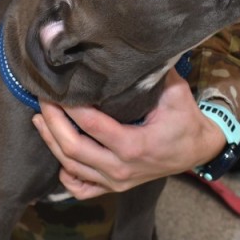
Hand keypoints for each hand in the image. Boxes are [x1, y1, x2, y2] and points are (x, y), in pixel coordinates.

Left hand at [31, 69, 227, 199]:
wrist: (198, 150)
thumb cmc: (185, 119)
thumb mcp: (174, 93)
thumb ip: (151, 75)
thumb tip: (126, 51)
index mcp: (134, 145)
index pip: (91, 125)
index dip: (70, 107)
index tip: (57, 88)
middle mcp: (121, 168)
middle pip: (72, 148)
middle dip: (52, 122)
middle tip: (43, 99)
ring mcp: (116, 182)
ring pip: (70, 167)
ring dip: (51, 142)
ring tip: (40, 118)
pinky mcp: (114, 188)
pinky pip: (80, 188)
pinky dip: (64, 173)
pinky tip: (58, 152)